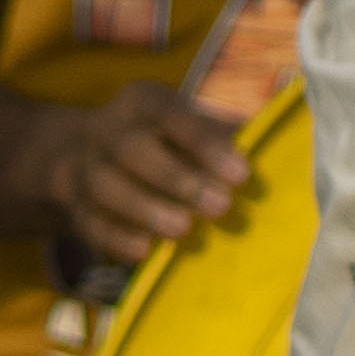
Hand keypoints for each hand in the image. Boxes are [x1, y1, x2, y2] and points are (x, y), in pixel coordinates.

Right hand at [37, 65, 265, 280]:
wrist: (89, 151)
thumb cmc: (165, 140)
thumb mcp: (189, 122)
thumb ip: (226, 134)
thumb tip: (280, 150)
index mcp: (142, 102)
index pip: (171, 116)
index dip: (204, 145)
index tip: (240, 175)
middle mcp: (106, 129)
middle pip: (131, 148)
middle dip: (175, 178)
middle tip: (219, 206)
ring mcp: (83, 166)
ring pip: (104, 185)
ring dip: (144, 209)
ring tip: (184, 230)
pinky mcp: (74, 204)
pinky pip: (88, 221)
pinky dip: (115, 237)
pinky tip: (144, 252)